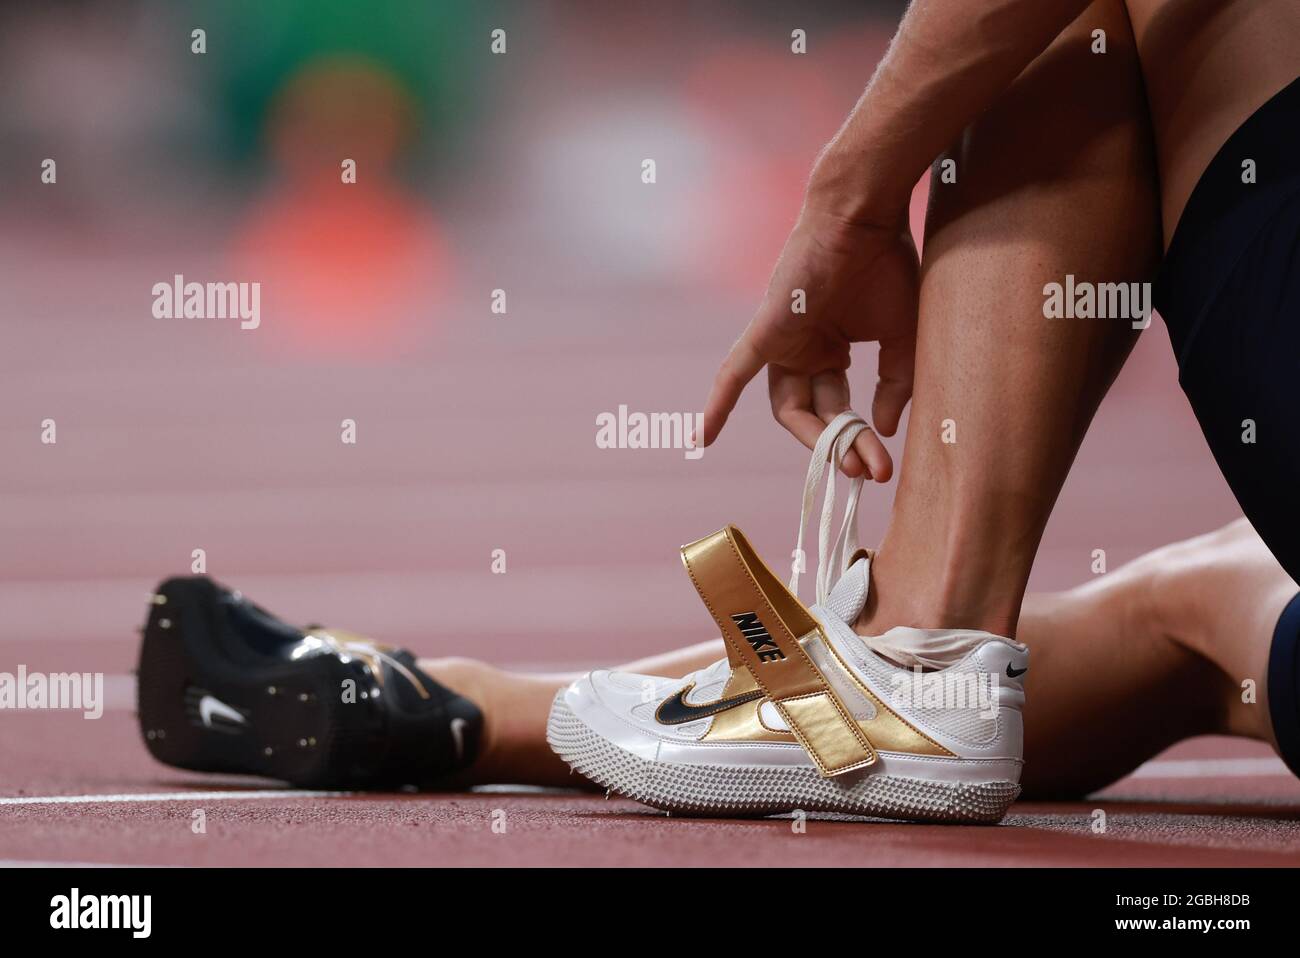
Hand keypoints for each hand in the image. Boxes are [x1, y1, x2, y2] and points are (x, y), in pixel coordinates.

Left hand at [702, 206, 919, 478]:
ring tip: (848, 463)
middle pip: (814, 414)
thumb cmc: (886, 264)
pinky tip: (702, 439)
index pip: (839, 408)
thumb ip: (894, 384)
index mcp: (829, 350)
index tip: (881, 466)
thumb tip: (882, 429)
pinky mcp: (766, 330)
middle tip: (870, 472)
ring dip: (815, 438)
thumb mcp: (901, 337)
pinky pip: (735, 372)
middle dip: (842, 446)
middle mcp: (801, 350)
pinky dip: (720, 403)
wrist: (866, 214)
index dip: (857, 439)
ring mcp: (780, 342)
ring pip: (788, 406)